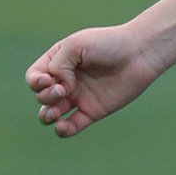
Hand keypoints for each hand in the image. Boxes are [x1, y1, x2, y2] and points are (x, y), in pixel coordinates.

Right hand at [26, 24, 160, 137]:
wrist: (140, 53)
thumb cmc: (110, 44)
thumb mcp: (76, 45)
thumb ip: (57, 65)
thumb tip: (57, 87)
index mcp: (60, 62)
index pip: (35, 77)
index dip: (36, 82)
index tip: (49, 79)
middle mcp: (68, 80)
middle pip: (41, 96)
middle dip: (45, 96)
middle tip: (62, 90)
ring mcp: (79, 96)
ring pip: (50, 114)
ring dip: (46, 116)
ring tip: (54, 113)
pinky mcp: (93, 111)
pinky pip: (71, 126)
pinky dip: (62, 130)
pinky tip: (63, 126)